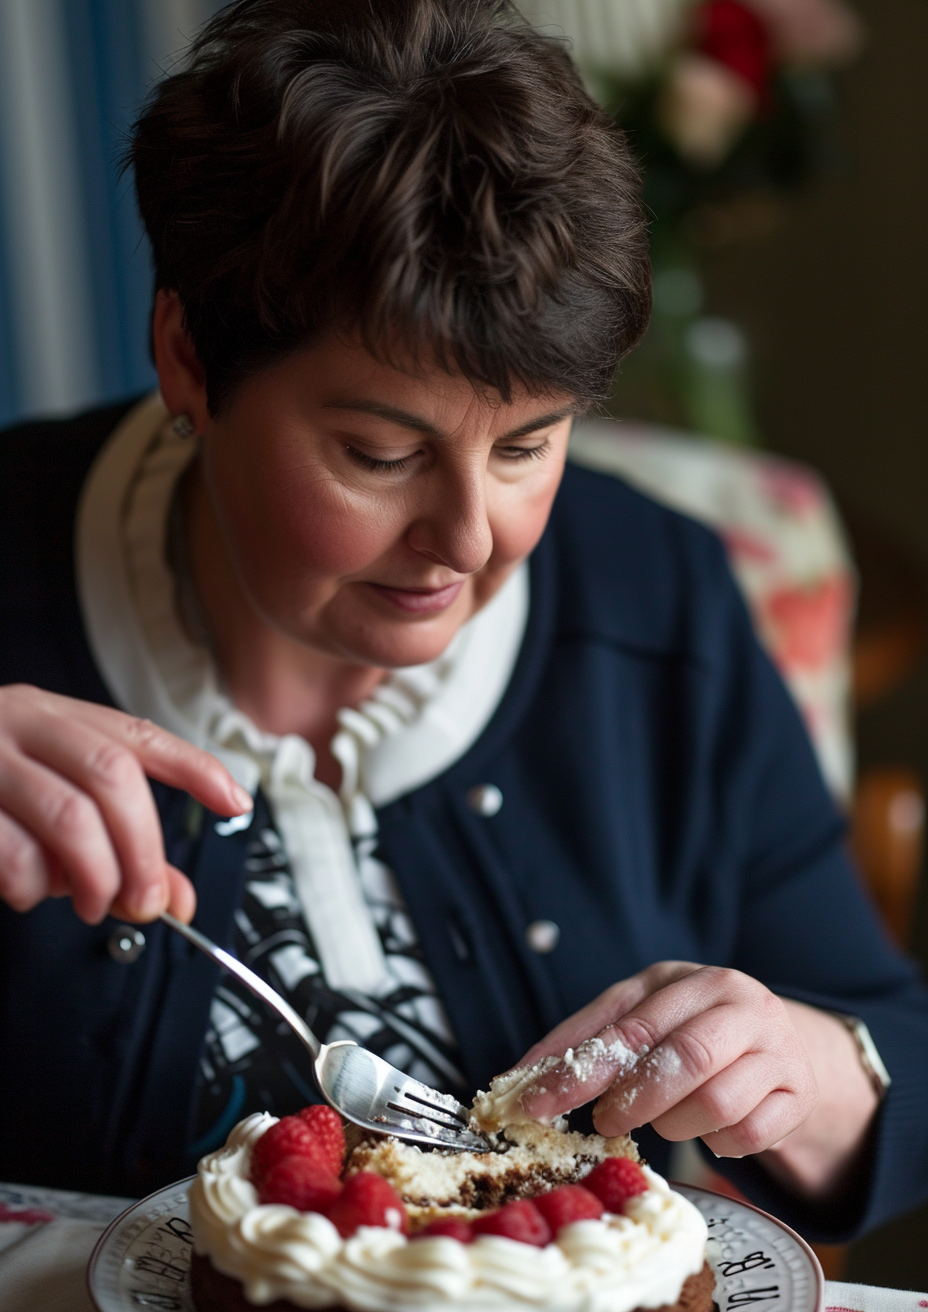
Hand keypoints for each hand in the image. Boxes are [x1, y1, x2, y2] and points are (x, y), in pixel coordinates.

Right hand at [0, 684, 252, 924]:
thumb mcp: (48, 801)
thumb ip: (113, 846)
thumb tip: (178, 901)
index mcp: (53, 716)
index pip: (137, 734)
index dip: (193, 766)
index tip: (234, 802)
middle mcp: (20, 723)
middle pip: (113, 776)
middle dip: (143, 848)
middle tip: (146, 899)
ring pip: (68, 814)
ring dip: (96, 874)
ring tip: (94, 903)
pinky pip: (11, 849)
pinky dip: (33, 885)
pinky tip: (30, 892)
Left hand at [517, 962, 817, 1160]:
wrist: (782, 1042)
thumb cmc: (695, 1027)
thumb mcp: (644, 1014)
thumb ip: (588, 1038)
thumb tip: (521, 1075)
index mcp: (691, 980)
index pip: (629, 1025)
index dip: (578, 1069)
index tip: (537, 1103)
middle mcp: (740, 1005)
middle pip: (684, 1059)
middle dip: (633, 1100)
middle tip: (606, 1121)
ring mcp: (776, 1049)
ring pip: (716, 1104)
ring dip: (676, 1124)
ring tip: (665, 1118)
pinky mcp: (798, 1095)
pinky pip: (749, 1135)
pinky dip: (719, 1143)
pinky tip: (710, 1128)